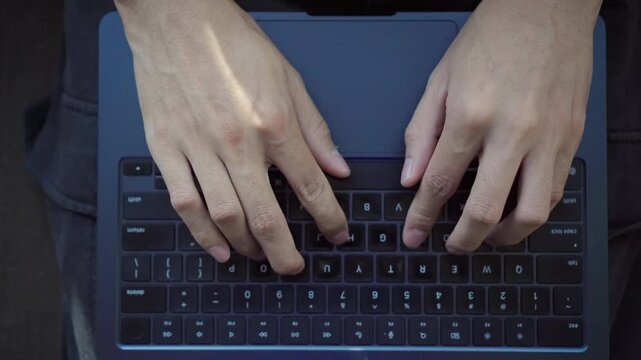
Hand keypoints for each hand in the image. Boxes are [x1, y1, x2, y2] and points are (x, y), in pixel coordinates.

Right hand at [115, 0, 349, 272]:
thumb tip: (336, 167)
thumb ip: (315, 128)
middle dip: (285, 251)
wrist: (177, 18)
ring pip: (225, 216)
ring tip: (259, 256)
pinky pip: (184, 203)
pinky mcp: (166, 148)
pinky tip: (217, 248)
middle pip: (266, 215)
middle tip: (294, 267)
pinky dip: (201, 233)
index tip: (337, 235)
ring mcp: (198, 148)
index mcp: (273, 123)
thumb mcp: (289, 78)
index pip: (310, 186)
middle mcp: (237, 142)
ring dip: (246, 246)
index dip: (328, 218)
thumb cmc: (232, 42)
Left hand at [401, 0, 600, 252]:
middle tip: (452, 246)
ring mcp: (548, 138)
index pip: (439, 184)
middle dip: (463, 240)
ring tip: (486, 235)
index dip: (421, 217)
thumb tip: (410, 178)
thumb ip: (422, 133)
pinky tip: (516, 208)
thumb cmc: (491, 38)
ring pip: (531, 214)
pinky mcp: (572, 138)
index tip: (412, 235)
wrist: (546, 8)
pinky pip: (556, 191)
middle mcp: (513, 132)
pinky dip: (533, 211)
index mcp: (471, 115)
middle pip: (485, 211)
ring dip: (505, 237)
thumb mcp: (440, 80)